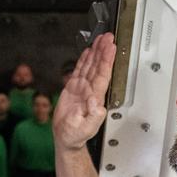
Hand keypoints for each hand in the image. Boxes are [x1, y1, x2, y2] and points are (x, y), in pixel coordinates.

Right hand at [54, 33, 115, 151]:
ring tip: (101, 39)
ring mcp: (82, 89)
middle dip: (104, 51)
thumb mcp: (86, 128)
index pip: (103, 75)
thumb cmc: (76, 136)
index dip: (107, 61)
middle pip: (99, 66)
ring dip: (96, 52)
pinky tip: (88, 52)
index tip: (110, 48)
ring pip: (91, 66)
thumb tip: (96, 100)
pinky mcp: (73, 89)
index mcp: (95, 98)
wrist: (66, 138)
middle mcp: (90, 90)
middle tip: (108, 37)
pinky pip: (79, 71)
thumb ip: (94, 115)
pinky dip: (84, 60)